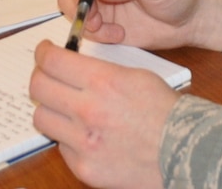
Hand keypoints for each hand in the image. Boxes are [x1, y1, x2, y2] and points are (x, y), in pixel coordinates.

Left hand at [30, 40, 175, 188]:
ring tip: (65, 107)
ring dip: (50, 109)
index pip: (52, 61)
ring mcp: (83, 143)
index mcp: (102, 82)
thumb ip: (100, 70)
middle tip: (47, 76)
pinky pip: (61, 146)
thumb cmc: (164, 112)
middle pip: (38, 87)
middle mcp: (88, 111)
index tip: (44, 52)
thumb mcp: (136, 75)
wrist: (183, 152)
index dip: (43, 53)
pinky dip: (68, 138)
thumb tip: (71, 64)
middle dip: (40, 76)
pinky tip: (86, 134)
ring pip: (42, 118)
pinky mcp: (83, 168)